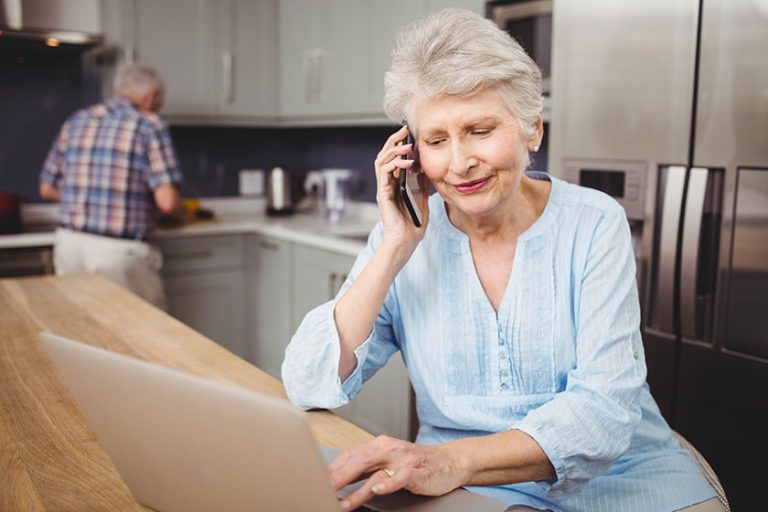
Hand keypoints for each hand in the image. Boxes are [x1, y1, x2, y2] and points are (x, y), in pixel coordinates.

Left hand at [328, 435, 462, 510]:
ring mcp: (402, 460)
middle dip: (337, 477)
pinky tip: (378, 491)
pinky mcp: (416, 472)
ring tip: (343, 503)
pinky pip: (400, 478)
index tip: (315, 480)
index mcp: (379, 445)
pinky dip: (388, 484)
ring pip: (375, 474)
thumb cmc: (417, 463)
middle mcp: (389, 449)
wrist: (450, 461)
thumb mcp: (389, 460)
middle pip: (357, 462)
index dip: (332, 468)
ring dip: (357, 490)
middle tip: (321, 490)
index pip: (350, 455)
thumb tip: (339, 477)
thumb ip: (367, 466)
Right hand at [373, 126, 429, 263]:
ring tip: (407, 145)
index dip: (400, 146)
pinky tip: (407, 161)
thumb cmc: (412, 227)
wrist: (404, 243)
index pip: (394, 160)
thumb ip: (422, 187)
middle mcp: (387, 185)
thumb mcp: (423, 202)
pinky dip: (394, 163)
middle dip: (393, 141)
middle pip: (385, 156)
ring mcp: (384, 189)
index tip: (410, 135)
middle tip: (404, 131)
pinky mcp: (383, 194)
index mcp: (396, 186)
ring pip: (382, 161)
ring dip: (393, 149)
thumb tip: (426, 171)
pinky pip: (384, 173)